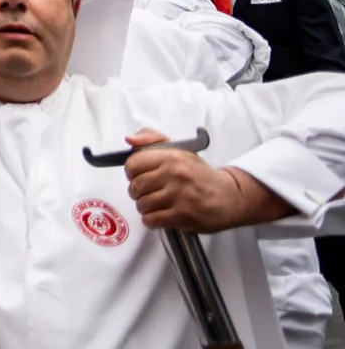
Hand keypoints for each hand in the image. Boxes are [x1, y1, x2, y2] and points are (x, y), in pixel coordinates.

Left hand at [123, 130, 292, 231]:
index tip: (139, 176)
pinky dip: (151, 220)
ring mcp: (179, 196)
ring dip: (145, 207)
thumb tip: (129, 140)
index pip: (133, 164)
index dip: (132, 173)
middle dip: (138, 192)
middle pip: (136, 186)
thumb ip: (150, 139)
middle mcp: (175, 175)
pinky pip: (151, 220)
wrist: (231, 197)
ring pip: (142, 204)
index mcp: (172, 156)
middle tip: (149, 192)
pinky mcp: (183, 215)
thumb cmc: (200, 174)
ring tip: (157, 204)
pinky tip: (160, 216)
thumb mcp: (178, 149)